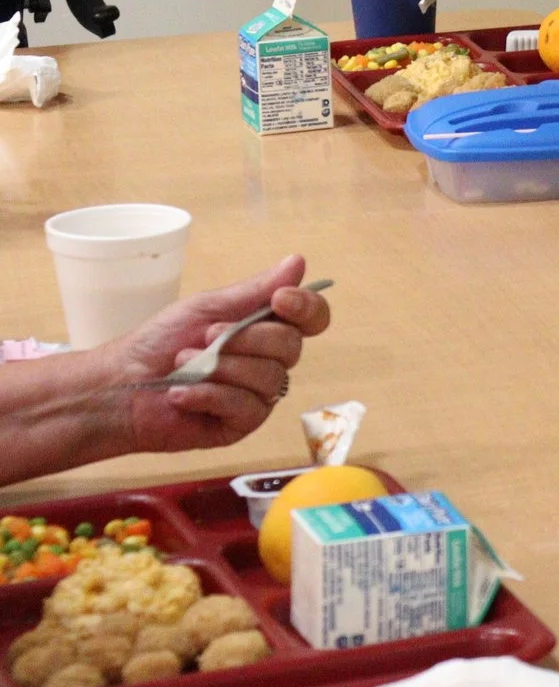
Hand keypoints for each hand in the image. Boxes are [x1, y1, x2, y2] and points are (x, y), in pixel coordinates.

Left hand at [96, 259, 331, 455]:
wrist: (119, 386)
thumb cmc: (158, 342)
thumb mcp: (206, 307)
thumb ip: (254, 290)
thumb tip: (298, 262)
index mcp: (266, 328)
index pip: (312, 318)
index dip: (306, 307)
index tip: (279, 299)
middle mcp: (270, 361)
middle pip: (291, 346)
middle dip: (246, 340)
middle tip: (206, 337)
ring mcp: (258, 395)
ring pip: (269, 378)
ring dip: (220, 369)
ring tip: (183, 367)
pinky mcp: (241, 424)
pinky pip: (246, 407)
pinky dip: (209, 396)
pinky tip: (182, 395)